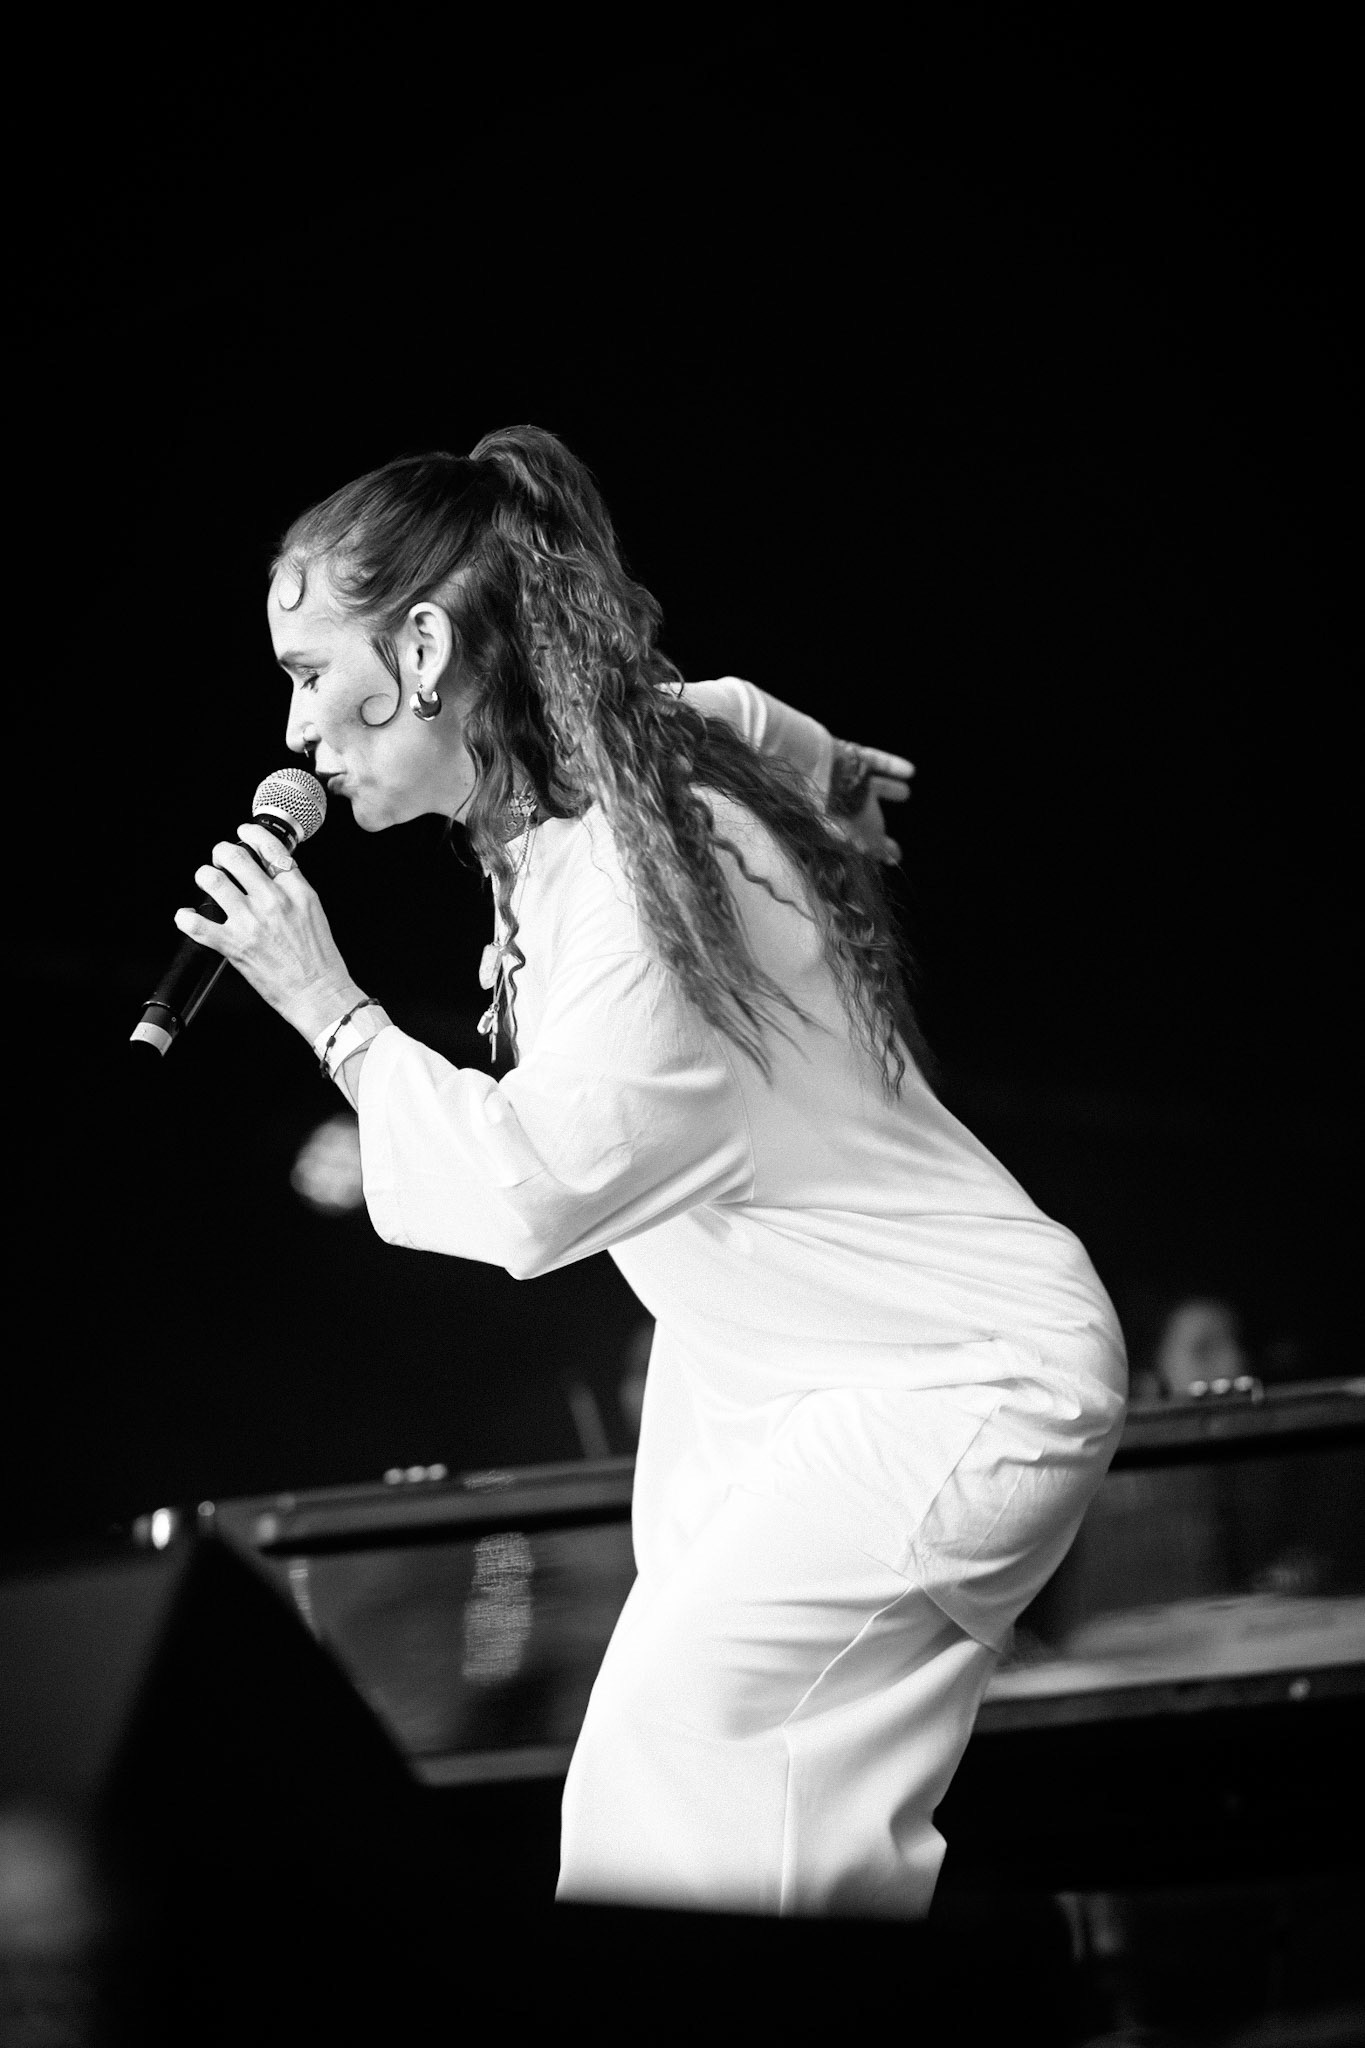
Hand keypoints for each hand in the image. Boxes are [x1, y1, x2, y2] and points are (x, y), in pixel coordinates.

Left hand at [174, 822, 365, 1041]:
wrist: (318, 992)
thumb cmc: (320, 959)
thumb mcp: (313, 911)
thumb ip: (292, 887)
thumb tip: (270, 868)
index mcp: (296, 891)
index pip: (269, 847)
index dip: (251, 834)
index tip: (243, 834)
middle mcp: (272, 901)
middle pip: (234, 856)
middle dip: (221, 853)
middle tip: (220, 860)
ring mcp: (250, 922)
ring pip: (211, 880)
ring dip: (204, 877)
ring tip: (207, 883)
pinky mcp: (232, 945)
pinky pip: (196, 923)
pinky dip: (185, 917)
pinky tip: (188, 916)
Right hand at [833, 746, 913, 863]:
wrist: (811, 771)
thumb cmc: (834, 811)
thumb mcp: (860, 839)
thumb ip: (877, 848)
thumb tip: (894, 858)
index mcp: (833, 827)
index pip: (857, 841)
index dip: (874, 849)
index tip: (893, 858)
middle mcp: (835, 802)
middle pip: (861, 814)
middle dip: (875, 823)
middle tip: (889, 831)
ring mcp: (839, 777)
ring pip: (868, 784)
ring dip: (888, 789)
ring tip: (906, 793)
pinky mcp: (844, 753)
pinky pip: (872, 760)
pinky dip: (891, 766)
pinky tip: (910, 772)